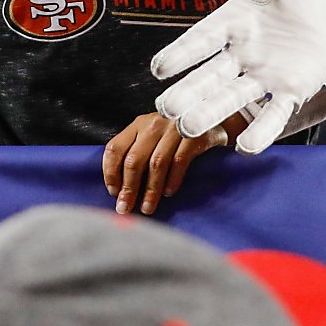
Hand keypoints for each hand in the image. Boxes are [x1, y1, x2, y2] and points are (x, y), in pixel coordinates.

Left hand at [102, 111, 228, 215]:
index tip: (113, 192)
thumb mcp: (154, 135)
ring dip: (150, 190)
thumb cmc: (178, 133)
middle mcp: (154, 124)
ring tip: (147, 207)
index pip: (115, 148)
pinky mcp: (194, 135)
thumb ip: (138, 152)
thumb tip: (120, 187)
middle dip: (128, 188)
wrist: (214, 117)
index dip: (110, 172)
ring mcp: (174, 128)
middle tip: (125, 208)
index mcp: (138, 124)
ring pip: (156, 163)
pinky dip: (172, 179)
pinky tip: (168, 193)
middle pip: (134, 159)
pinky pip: (179, 161)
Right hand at [151, 0, 325, 153]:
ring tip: (190, 129)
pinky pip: (273, 113)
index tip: (159, 70)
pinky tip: (246, 147)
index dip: (181, 54)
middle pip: (209, 78)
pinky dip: (261, 130)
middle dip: (189, 94)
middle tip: (167, 110)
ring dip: (211, 113)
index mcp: (231, 24)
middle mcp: (240, 55)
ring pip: (232, 98)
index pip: (201, 40)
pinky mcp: (290, 91)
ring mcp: (264, 76)